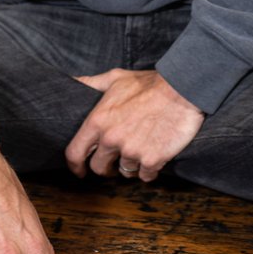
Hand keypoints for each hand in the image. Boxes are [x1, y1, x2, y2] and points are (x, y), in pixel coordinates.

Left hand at [65, 69, 204, 182]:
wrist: (181, 89)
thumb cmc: (148, 83)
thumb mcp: (115, 78)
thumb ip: (91, 83)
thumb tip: (72, 82)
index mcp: (98, 121)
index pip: (74, 153)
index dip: (75, 165)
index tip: (80, 170)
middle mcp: (111, 139)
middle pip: (99, 168)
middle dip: (106, 167)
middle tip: (114, 161)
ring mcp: (132, 151)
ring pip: (124, 171)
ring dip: (130, 165)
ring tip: (139, 150)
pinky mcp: (152, 160)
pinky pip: (145, 175)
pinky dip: (149, 169)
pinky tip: (154, 155)